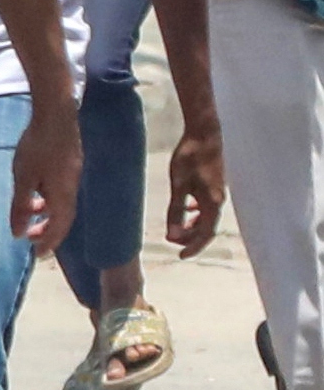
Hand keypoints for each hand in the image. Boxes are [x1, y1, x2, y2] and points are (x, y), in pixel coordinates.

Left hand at [9, 97, 81, 255]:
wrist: (55, 115)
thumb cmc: (37, 146)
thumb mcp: (23, 179)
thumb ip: (21, 206)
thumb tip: (17, 233)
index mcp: (63, 195)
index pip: (59, 227)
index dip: (49, 243)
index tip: (38, 255)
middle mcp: (71, 188)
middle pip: (62, 218)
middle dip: (47, 231)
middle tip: (30, 239)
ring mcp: (72, 175)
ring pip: (61, 203)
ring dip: (46, 213)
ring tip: (28, 214)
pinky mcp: (69, 164)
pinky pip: (60, 190)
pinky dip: (48, 197)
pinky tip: (35, 190)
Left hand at [165, 116, 226, 257]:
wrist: (204, 134)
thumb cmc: (190, 157)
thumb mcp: (178, 185)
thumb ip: (175, 210)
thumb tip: (172, 235)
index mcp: (212, 203)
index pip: (205, 234)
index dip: (193, 247)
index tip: (180, 256)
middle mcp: (218, 200)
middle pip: (206, 228)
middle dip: (189, 237)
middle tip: (171, 240)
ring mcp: (217, 193)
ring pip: (206, 218)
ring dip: (191, 226)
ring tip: (175, 230)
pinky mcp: (213, 185)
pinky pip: (206, 206)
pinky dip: (195, 213)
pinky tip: (185, 209)